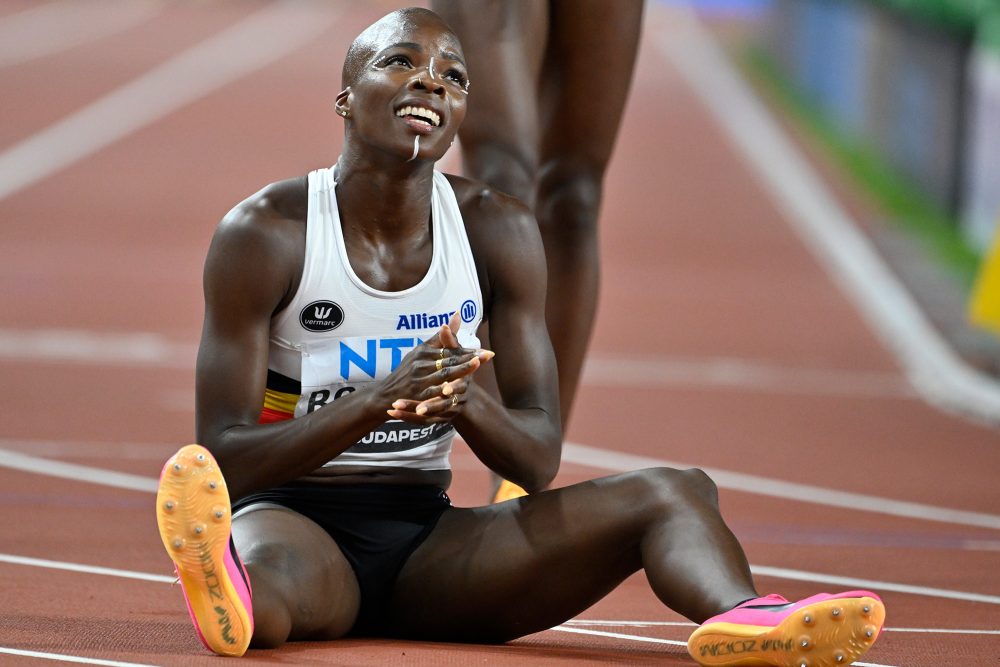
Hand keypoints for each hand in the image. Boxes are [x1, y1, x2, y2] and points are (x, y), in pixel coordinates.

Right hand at [377, 310, 492, 419]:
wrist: (385, 395)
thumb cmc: (407, 372)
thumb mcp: (420, 352)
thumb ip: (441, 337)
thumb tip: (458, 314)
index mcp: (423, 351)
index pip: (450, 350)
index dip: (468, 350)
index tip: (485, 351)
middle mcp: (420, 363)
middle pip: (449, 359)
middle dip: (469, 357)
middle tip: (488, 355)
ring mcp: (418, 379)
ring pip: (443, 374)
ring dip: (461, 370)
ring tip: (476, 365)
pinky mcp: (416, 394)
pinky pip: (432, 392)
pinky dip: (444, 390)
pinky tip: (457, 389)